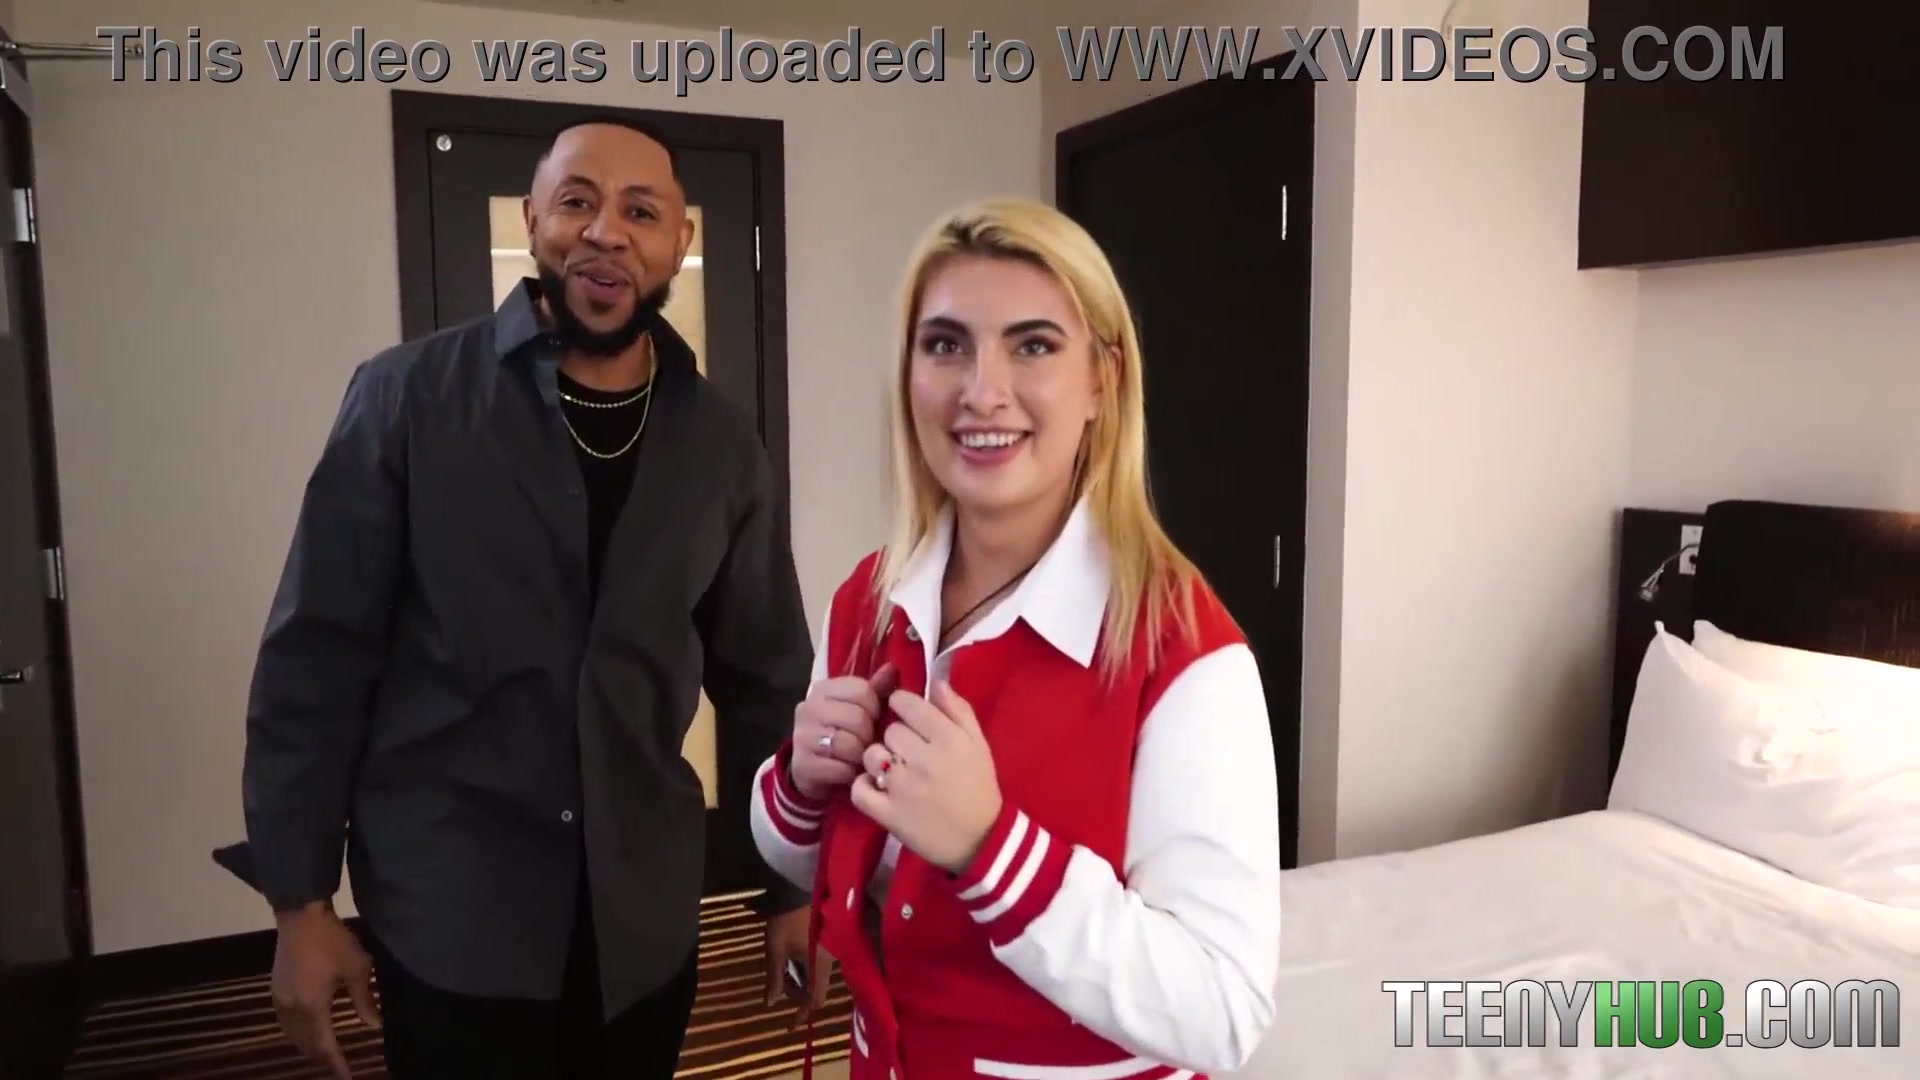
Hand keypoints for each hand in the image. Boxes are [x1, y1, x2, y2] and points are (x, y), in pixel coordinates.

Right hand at [270, 902, 379, 1078]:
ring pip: (292, 1035)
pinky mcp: (275, 988)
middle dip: (322, 1058)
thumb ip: (364, 1000)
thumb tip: (373, 1025)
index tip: (347, 1077)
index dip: (336, 1064)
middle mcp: (291, 1009)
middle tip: (338, 1066)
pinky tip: (305, 1030)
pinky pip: (284, 1022)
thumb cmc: (332, 941)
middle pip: (305, 1044)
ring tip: (324, 1053)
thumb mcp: (357, 969)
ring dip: (307, 1047)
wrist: (300, 914)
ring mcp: (280, 998)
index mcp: (312, 1007)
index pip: (325, 1045)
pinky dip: (296, 1033)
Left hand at [762, 906, 834, 1026]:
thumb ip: (774, 978)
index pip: (815, 1000)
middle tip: (778, 989)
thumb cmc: (786, 921)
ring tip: (782, 973)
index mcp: (819, 966)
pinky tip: (792, 961)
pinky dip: (805, 969)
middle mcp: (830, 961)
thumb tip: (771, 1003)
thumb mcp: (775, 950)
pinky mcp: (828, 942)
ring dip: (800, 980)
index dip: (803, 1014)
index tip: (791, 1024)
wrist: (799, 889)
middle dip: (797, 994)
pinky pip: (818, 964)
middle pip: (816, 989)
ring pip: (817, 976)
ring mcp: (831, 951)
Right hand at [790, 662, 897, 798]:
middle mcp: (808, 708)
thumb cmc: (842, 734)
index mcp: (823, 689)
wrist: (812, 771)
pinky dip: (850, 773)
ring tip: (859, 757)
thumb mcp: (858, 709)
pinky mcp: (802, 764)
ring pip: (849, 744)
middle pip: (857, 717)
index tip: (872, 719)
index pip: (862, 690)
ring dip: (860, 755)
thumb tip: (892, 668)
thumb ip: (876, 688)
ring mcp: (802, 736)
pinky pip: (840, 768)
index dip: (875, 707)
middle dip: (869, 734)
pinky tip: (849, 772)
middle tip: (866, 742)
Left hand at [851, 679, 1001, 872]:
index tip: (909, 720)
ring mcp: (904, 788)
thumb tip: (935, 680)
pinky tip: (878, 791)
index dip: (903, 707)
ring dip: (878, 763)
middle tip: (908, 755)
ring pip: (871, 756)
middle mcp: (925, 760)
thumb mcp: (978, 745)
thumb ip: (958, 710)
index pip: (906, 703)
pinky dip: (864, 788)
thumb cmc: (979, 788)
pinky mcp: (889, 815)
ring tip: (892, 774)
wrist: (980, 840)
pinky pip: (859, 789)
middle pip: (889, 730)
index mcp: (949, 739)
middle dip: (896, 740)